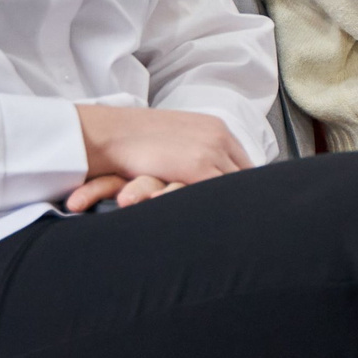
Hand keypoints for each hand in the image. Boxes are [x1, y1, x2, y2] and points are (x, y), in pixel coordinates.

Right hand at [67, 105, 250, 211]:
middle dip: (242, 198)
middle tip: (243, 221)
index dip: (241, 187)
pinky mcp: (199, 167)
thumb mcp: (176, 140)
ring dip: (232, 205)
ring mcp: (212, 151)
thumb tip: (205, 175)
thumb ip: (196, 153)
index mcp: (216, 128)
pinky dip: (221, 208)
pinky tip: (219, 225)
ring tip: (238, 228)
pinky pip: (219, 193)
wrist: (112, 133)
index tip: (241, 204)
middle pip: (245, 176)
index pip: (244, 164)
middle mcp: (220, 137)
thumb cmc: (136, 140)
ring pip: (235, 186)